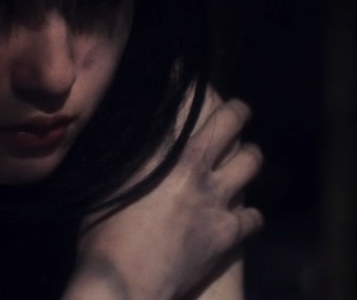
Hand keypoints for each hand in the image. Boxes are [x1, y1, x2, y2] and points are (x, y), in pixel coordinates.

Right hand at [68, 88, 263, 299]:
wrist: (125, 280)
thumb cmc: (103, 234)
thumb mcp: (110, 184)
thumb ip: (129, 160)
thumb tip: (128, 141)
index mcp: (167, 151)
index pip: (190, 103)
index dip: (198, 86)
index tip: (198, 78)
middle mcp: (198, 167)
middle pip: (232, 122)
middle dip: (238, 112)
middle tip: (239, 111)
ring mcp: (217, 200)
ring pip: (251, 163)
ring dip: (250, 157)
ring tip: (249, 156)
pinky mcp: (227, 234)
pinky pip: (253, 217)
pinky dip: (251, 215)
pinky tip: (248, 216)